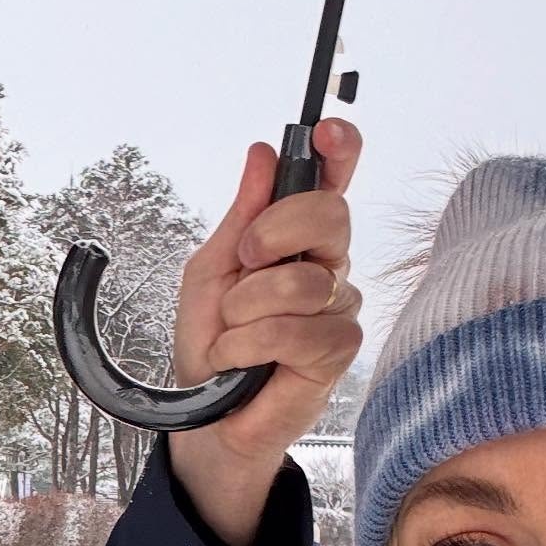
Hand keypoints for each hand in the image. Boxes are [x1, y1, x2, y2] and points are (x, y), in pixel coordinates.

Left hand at [167, 120, 362, 545]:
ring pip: (303, 282)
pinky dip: (252, 345)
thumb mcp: (211, 270)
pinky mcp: (340, 351)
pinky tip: (245, 361)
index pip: (332, 184)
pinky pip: (297, 329)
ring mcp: (339, 308)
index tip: (327, 131)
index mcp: (297, 240)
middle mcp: (327, 267)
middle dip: (271, 234)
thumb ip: (241, 215)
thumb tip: (263, 154)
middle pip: (329, 215)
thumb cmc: (210, 344)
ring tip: (234, 335)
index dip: (340, 151)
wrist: (205, 415)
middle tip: (243, 264)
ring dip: (246, 311)